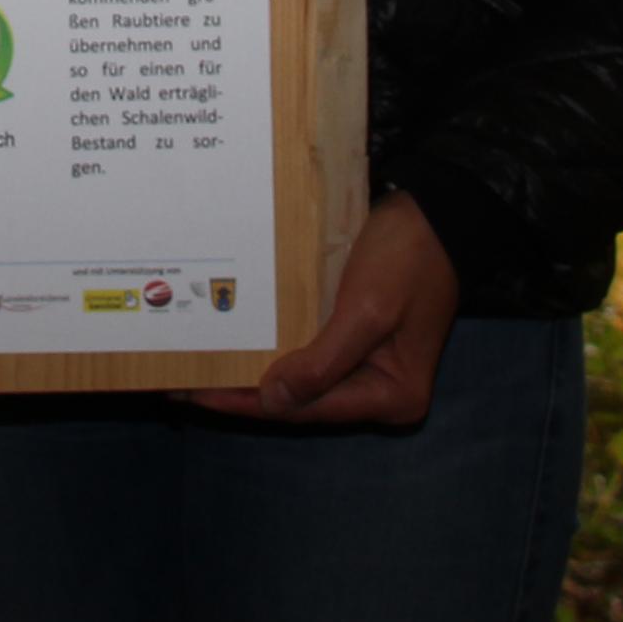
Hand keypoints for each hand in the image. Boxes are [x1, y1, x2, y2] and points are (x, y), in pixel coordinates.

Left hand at [185, 191, 456, 425]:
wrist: (440, 212)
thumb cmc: (407, 259)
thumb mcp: (366, 312)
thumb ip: (321, 364)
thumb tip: (272, 401)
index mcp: (391, 396)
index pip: (305, 409)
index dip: (247, 402)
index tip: (195, 394)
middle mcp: (381, 392)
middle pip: (301, 401)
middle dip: (244, 392)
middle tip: (182, 382)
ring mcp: (370, 367)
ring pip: (300, 380)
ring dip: (254, 372)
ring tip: (199, 366)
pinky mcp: (358, 340)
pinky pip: (309, 355)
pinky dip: (274, 351)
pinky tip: (239, 342)